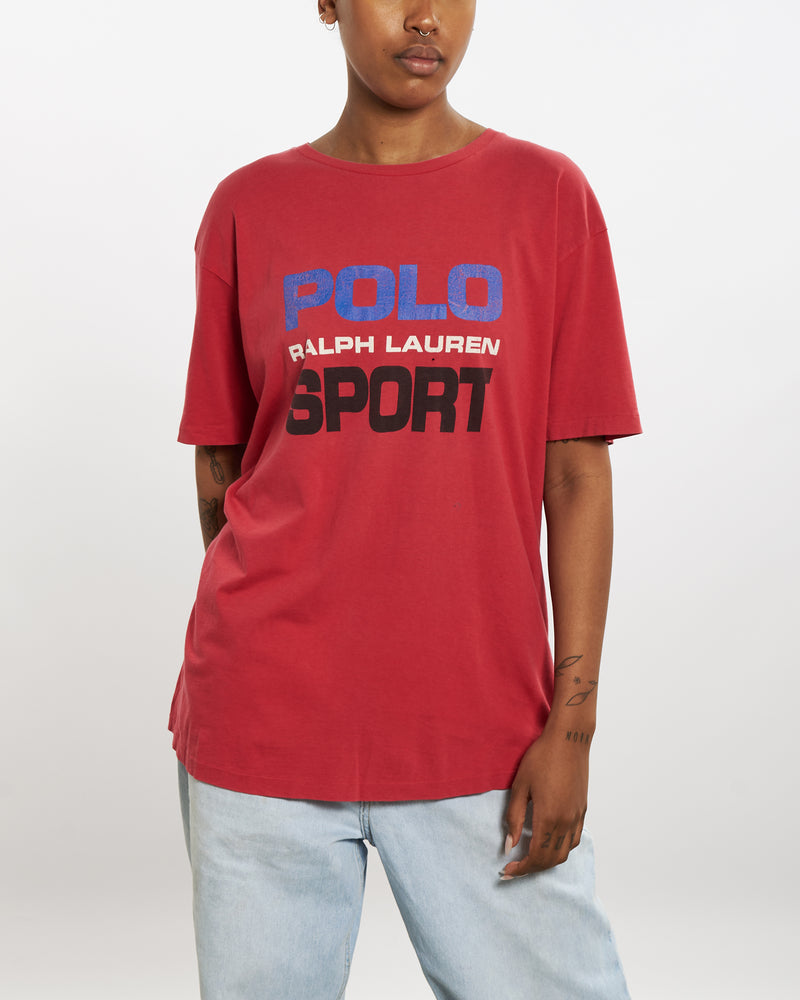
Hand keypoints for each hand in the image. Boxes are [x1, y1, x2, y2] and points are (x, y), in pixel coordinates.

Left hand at [500, 728, 589, 877]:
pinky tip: (549, 843)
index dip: (521, 868)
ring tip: (530, 858)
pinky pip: (574, 840)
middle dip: (532, 868)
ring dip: (547, 861)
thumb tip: (509, 845)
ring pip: (565, 853)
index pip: (536, 856)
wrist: (569, 740)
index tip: (507, 871)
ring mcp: (577, 817)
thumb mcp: (520, 786)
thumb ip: (513, 817)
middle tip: (515, 868)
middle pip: (551, 860)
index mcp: (549, 817)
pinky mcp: (582, 810)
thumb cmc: (541, 758)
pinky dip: (561, 849)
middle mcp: (566, 822)